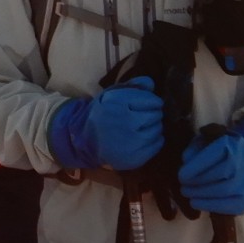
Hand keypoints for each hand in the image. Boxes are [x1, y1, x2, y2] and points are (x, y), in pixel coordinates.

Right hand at [48, 77, 162, 172]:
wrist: (86, 140)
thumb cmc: (103, 114)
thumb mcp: (112, 94)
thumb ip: (132, 86)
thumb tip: (151, 84)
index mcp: (117, 104)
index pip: (151, 100)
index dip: (153, 101)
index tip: (152, 103)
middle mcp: (124, 123)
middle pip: (155, 115)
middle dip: (154, 114)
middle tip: (147, 116)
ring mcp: (130, 143)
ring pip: (157, 130)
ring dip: (154, 127)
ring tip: (144, 127)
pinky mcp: (134, 158)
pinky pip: (156, 145)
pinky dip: (155, 140)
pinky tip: (145, 138)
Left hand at [177, 132, 243, 213]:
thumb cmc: (219, 151)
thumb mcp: (204, 141)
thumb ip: (195, 149)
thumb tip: (187, 161)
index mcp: (234, 144)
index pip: (217, 154)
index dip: (197, 166)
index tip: (181, 175)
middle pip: (222, 174)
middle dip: (198, 181)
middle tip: (183, 186)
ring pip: (226, 190)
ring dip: (202, 194)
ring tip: (188, 193)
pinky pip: (231, 206)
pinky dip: (211, 206)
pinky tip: (197, 203)